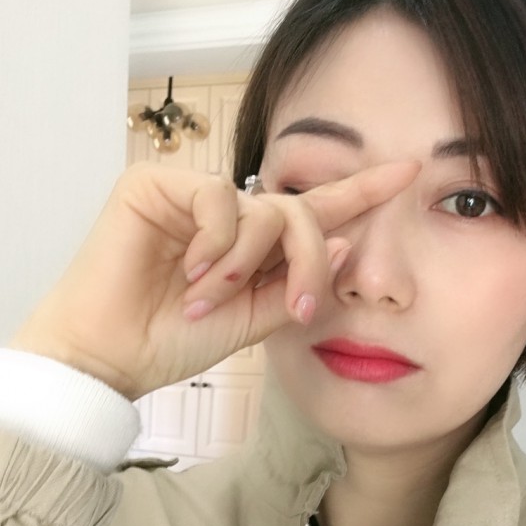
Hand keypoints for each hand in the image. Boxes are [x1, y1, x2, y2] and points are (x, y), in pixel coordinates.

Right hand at [11, 161, 419, 399]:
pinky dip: (216, 243)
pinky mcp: (157, 184)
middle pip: (301, 210)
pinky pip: (216, 201)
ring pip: (262, 206)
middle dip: (310, 260)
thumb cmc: (179, 339)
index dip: (362, 191)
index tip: (411, 171)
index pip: (316, 209)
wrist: (115, 355)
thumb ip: (297, 282)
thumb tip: (342, 238)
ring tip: (211, 297)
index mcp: (257, 246)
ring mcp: (194, 196)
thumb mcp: (256, 319)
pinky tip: (190, 270)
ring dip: (247, 262)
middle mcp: (232, 215)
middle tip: (300, 307)